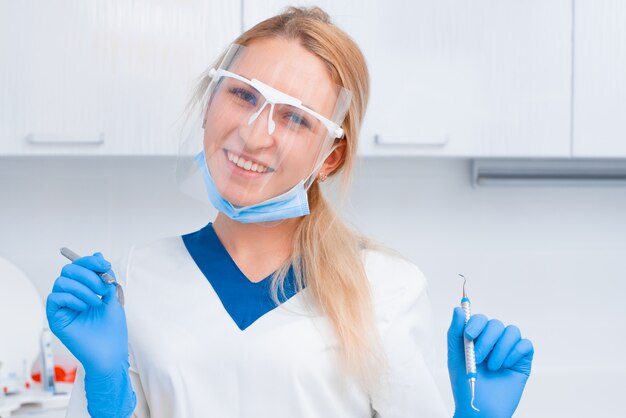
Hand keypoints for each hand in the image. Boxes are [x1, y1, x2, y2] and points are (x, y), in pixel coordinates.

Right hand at [46, 252, 127, 377]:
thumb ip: (105, 277)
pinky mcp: (56, 318)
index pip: (80, 267)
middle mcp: (72, 296)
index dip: (90, 262)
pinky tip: (84, 307)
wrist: (110, 353)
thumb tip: (98, 255)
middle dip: (87, 274)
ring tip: (95, 302)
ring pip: (61, 281)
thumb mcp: (112, 296)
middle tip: (102, 288)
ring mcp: (63, 307)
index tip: (105, 265)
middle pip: (68, 270)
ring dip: (82, 288)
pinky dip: (71, 298)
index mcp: (85, 290)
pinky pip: (54, 297)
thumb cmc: (112, 330)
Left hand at [447, 307, 533, 417]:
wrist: (479, 408)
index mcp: (477, 337)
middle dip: (486, 340)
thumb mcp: (455, 356)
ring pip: (511, 331)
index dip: (475, 323)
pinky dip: (514, 353)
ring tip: (492, 367)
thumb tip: (458, 308)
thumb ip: (455, 331)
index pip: (479, 318)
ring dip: (500, 349)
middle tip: (478, 359)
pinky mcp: (522, 360)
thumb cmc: (465, 384)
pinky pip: (525, 344)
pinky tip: (505, 366)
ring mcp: (509, 349)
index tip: (468, 336)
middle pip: (496, 324)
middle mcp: (493, 341)